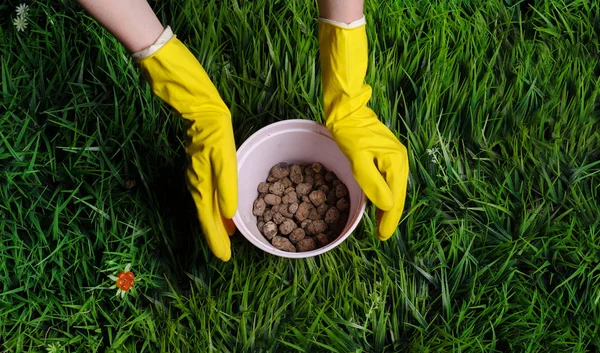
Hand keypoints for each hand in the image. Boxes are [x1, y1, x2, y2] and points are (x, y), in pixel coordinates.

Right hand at [136, 32, 237, 260]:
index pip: (210, 222)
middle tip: (226, 254)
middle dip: (217, 238)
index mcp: (203, 187)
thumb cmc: (214, 132)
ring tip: (229, 238)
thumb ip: (226, 187)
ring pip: (209, 210)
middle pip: (208, 220)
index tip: (225, 258)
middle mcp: (198, 187)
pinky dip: (217, 209)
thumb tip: (231, 214)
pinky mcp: (202, 171)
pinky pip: (210, 198)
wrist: (200, 110)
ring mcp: (199, 179)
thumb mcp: (223, 159)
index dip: (217, 241)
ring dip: (217, 225)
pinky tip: (226, 211)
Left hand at [318, 19, 408, 238]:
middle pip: (398, 194)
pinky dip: (384, 193)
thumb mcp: (359, 160)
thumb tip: (388, 206)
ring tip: (380, 223)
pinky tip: (378, 201)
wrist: (347, 110)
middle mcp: (400, 160)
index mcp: (396, 163)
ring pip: (394, 188)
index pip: (396, 198)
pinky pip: (388, 180)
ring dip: (388, 206)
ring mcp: (394, 157)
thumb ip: (373, 183)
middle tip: (382, 234)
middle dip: (390, 215)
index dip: (389, 219)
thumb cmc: (350, 133)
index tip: (383, 236)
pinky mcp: (386, 154)